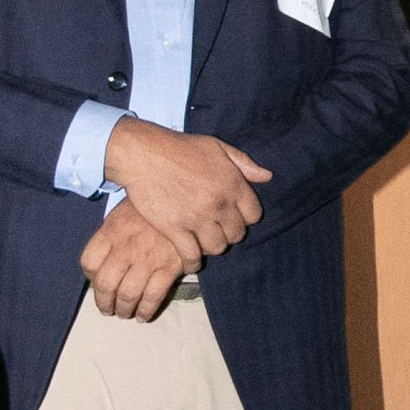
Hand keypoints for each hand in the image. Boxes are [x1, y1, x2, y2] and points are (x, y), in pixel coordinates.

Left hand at [79, 200, 186, 318]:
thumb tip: (101, 263)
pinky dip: (146, 311)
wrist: (185, 200)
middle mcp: (125, 248)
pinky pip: (153, 297)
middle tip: (108, 309)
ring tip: (125, 313)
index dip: (89, 278)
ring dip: (124, 310)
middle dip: (104, 303)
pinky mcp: (169, 268)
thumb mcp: (124, 212)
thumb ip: (110, 235)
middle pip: (105, 285)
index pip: (88, 262)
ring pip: (127, 295)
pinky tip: (144, 315)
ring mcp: (147, 259)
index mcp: (111, 232)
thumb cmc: (151, 208)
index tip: (96, 283)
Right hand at [103, 121, 269, 261]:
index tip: (233, 215)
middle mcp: (218, 203)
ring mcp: (196, 218)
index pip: (254, 215)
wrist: (142, 154)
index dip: (245, 217)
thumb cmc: (180, 148)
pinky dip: (192, 263)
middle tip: (217, 229)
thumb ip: (243, 163)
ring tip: (204, 240)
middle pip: (237, 234)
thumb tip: (267, 176)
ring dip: (212, 246)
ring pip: (217, 247)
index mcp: (232, 183)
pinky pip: (192, 256)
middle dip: (229, 233)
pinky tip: (190, 261)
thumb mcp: (216, 147)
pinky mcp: (174, 229)